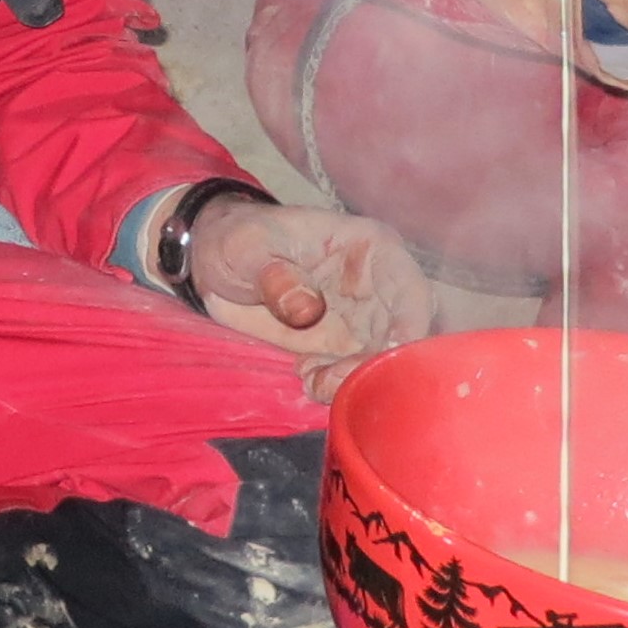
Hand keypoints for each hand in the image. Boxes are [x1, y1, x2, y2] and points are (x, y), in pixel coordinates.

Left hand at [181, 198, 431, 401]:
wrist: (217, 265)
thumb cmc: (239, 240)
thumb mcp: (247, 248)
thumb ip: (277, 276)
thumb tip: (307, 309)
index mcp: (369, 249)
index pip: (409, 289)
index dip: (411, 324)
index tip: (393, 354)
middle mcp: (378, 287)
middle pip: (404, 335)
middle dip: (378, 366)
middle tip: (334, 380)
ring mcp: (363, 321)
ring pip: (383, 361)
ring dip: (356, 381)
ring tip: (313, 381)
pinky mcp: (343, 349)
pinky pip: (355, 375)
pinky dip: (337, 387)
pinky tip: (306, 377)